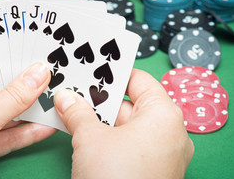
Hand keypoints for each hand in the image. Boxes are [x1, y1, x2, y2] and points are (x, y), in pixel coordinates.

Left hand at [0, 50, 55, 178]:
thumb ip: (13, 98)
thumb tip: (40, 73)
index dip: (23, 54)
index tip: (49, 50)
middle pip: (10, 86)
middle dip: (35, 84)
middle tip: (64, 76)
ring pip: (13, 111)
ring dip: (36, 110)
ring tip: (63, 101)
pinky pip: (11, 135)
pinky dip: (29, 132)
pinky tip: (49, 126)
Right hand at [54, 69, 193, 178]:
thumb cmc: (116, 178)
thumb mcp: (90, 138)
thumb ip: (77, 112)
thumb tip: (65, 97)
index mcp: (163, 115)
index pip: (138, 80)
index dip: (113, 72)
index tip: (92, 67)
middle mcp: (168, 133)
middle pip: (129, 104)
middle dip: (99, 99)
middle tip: (74, 89)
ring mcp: (161, 154)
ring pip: (126, 126)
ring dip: (99, 119)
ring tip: (72, 109)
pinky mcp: (150, 171)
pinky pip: (128, 145)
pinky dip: (107, 137)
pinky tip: (83, 132)